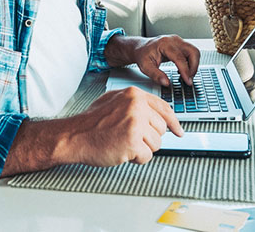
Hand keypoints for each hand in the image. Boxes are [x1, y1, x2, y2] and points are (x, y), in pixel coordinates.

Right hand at [62, 87, 182, 165]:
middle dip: (149, 138)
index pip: (164, 108)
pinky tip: (121, 151)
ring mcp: (136, 123)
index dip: (174, 122)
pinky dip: (135, 159)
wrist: (75, 135)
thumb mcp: (114, 101)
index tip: (179, 131)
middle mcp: (137, 106)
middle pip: (161, 129)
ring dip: (142, 149)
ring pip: (157, 144)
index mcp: (134, 95)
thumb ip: (135, 104)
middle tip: (130, 138)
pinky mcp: (133, 141)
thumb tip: (155, 113)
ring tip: (123, 143)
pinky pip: (146, 156)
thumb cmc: (91, 122)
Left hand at [131, 35, 200, 86]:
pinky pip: (191, 52)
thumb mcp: (145, 67)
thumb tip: (166, 83)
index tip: (188, 81)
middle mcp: (173, 40)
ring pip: (194, 51)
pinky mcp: (180, 44)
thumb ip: (156, 75)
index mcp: (164, 44)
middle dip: (194, 67)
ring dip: (194, 65)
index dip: (186, 71)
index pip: (180, 57)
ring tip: (186, 75)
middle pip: (192, 51)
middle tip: (189, 79)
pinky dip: (191, 62)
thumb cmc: (143, 55)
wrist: (141, 47)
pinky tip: (183, 70)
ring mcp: (178, 41)